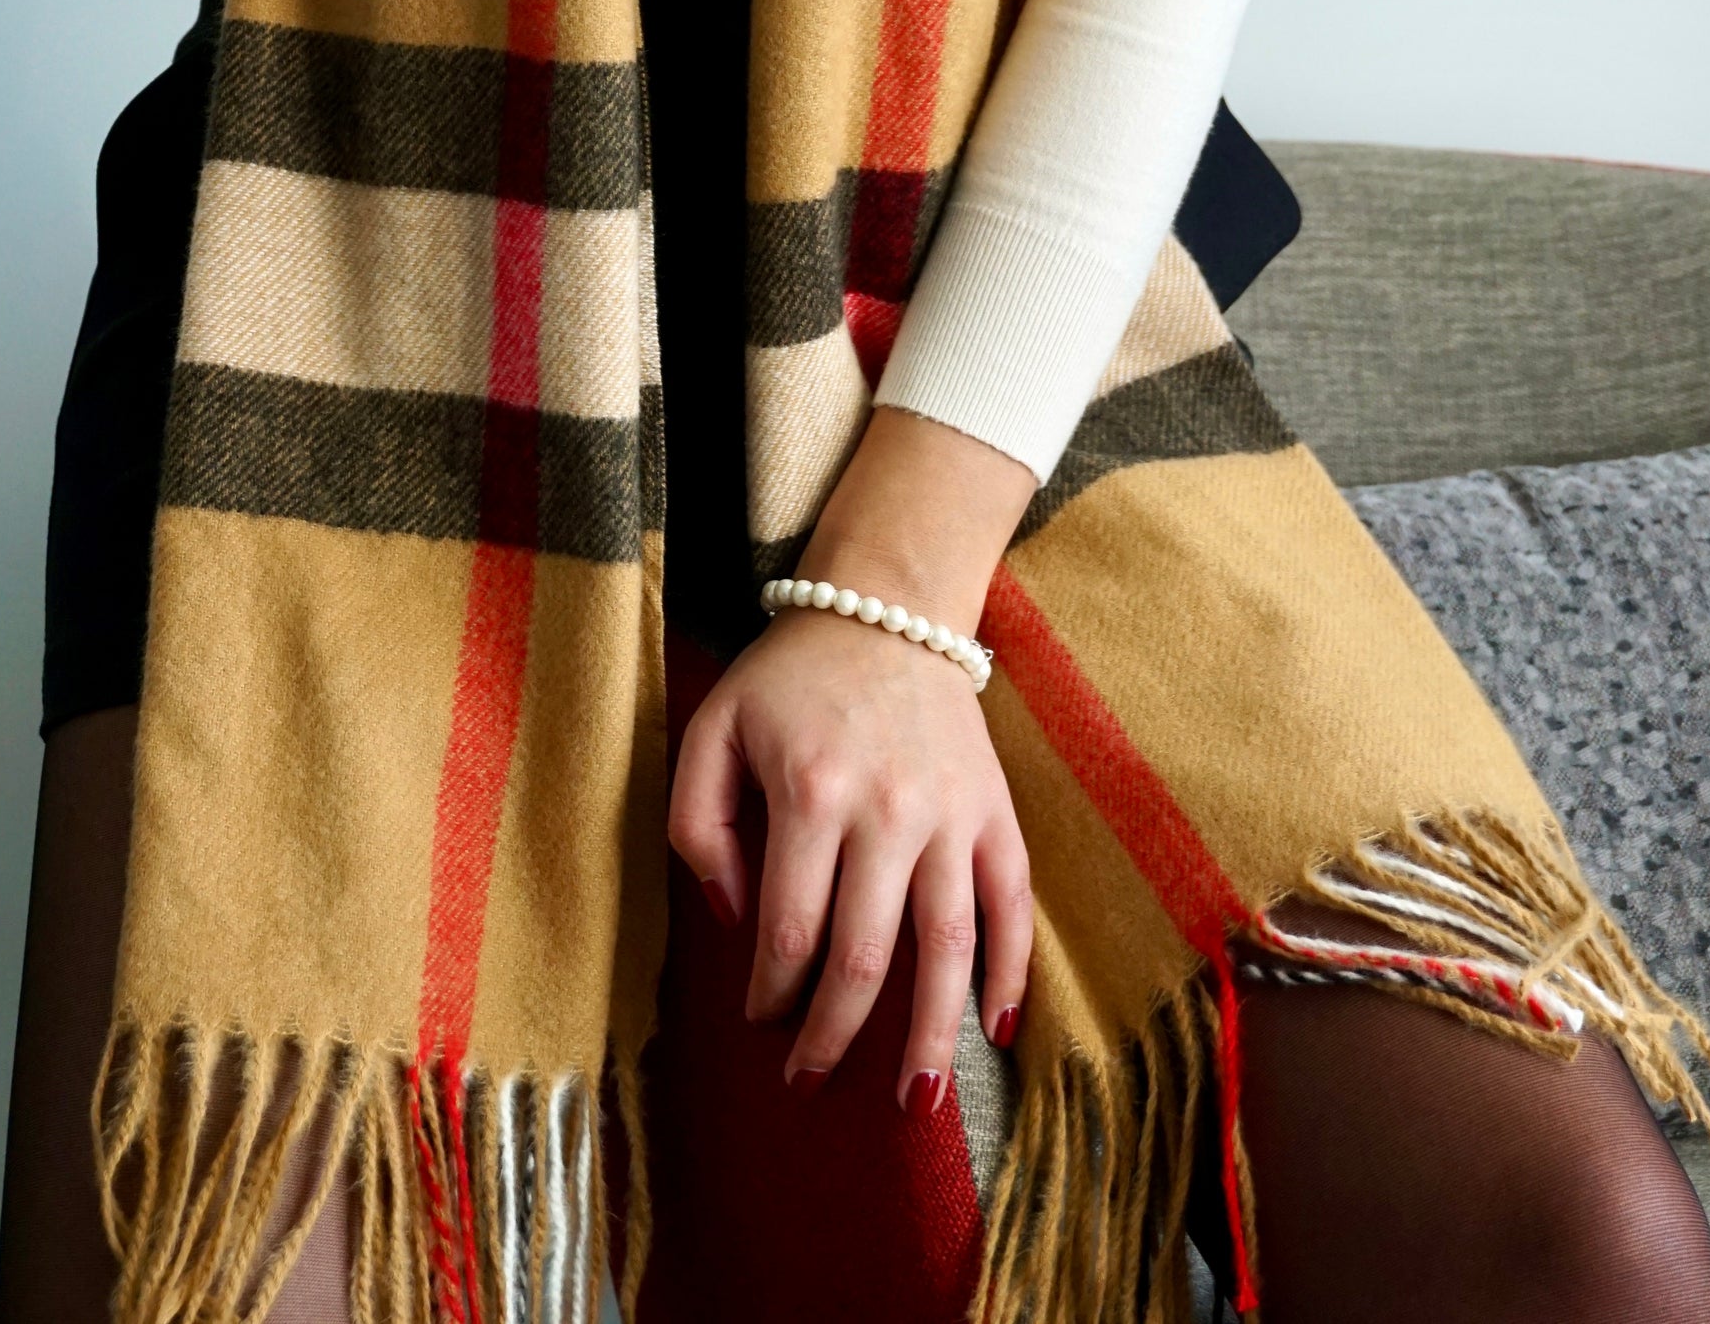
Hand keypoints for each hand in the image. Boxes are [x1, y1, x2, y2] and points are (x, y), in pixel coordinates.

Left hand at [667, 409, 1036, 1107]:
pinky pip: (1011, 902)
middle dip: (834, 1035)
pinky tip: (996, 1027)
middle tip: (809, 1079)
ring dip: (929, 1035)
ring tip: (912, 1102)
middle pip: (865, 957)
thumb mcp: (713, 729)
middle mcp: (888, 810)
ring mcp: (951, 813)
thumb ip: (698, 825)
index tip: (758, 1023)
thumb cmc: (788, 677)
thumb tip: (737, 920)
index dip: (771, 994)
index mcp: (811, 793)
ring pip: (947, 947)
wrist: (886, 607)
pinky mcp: (993, 809)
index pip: (791, 930)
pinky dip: (1008, 969)